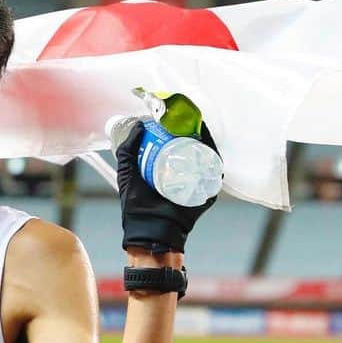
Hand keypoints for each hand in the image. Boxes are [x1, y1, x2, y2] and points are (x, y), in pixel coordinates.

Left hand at [117, 120, 217, 253]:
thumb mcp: (127, 174)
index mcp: (164, 168)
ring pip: (204, 152)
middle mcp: (181, 172)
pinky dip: (212, 151)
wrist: (150, 230)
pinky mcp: (207, 188)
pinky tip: (206, 138)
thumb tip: (139, 125)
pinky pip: (214, 166)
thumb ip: (127, 151)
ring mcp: (196, 179)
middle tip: (184, 113)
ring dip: (202, 135)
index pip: (171, 142)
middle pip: (189, 144)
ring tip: (195, 121)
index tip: (169, 112)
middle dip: (188, 127)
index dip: (172, 126)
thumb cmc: (136, 207)